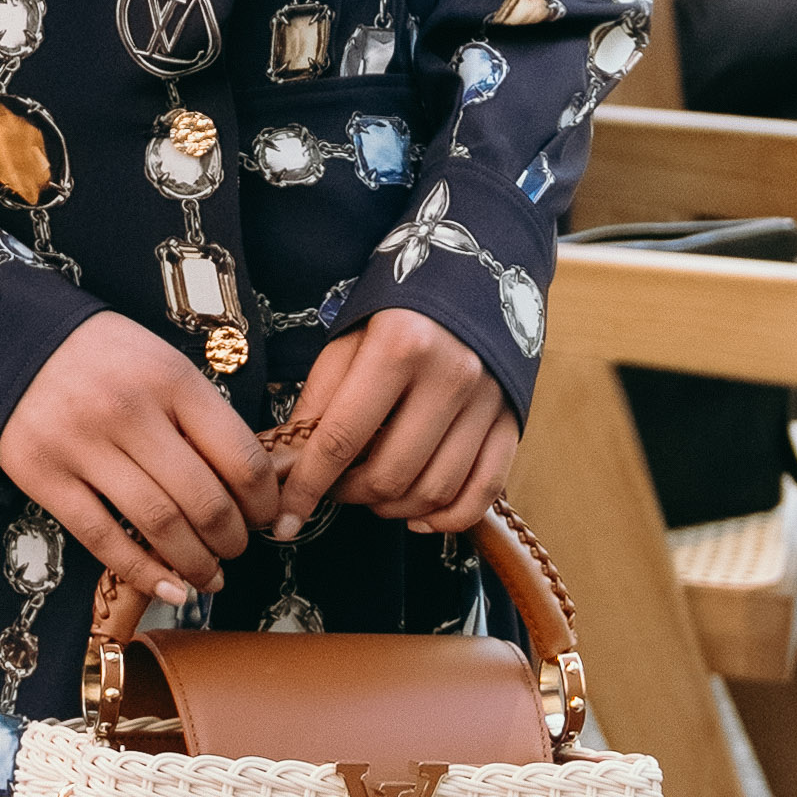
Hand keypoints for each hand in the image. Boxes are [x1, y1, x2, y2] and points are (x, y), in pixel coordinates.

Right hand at [0, 306, 277, 599]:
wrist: (13, 340)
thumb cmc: (102, 358)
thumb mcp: (162, 363)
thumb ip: (200, 415)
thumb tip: (252, 483)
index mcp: (171, 379)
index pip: (240, 456)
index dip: (264, 500)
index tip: (268, 517)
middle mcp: (129, 412)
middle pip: (204, 500)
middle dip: (233, 539)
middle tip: (238, 549)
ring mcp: (84, 446)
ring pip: (159, 525)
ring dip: (196, 564)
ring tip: (210, 576)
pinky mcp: (45, 476)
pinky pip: (104, 539)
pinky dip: (143, 573)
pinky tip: (170, 589)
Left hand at [264, 307, 517, 542]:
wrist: (474, 279)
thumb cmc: (398, 311)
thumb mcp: (348, 340)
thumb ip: (319, 401)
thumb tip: (290, 464)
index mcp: (400, 346)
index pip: (342, 437)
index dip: (307, 486)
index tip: (285, 518)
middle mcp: (450, 375)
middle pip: (390, 473)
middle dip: (350, 495)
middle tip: (335, 487)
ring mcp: (487, 402)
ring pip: (434, 490)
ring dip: (392, 508)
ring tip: (372, 495)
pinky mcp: (512, 420)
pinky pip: (483, 492)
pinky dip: (447, 517)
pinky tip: (418, 515)